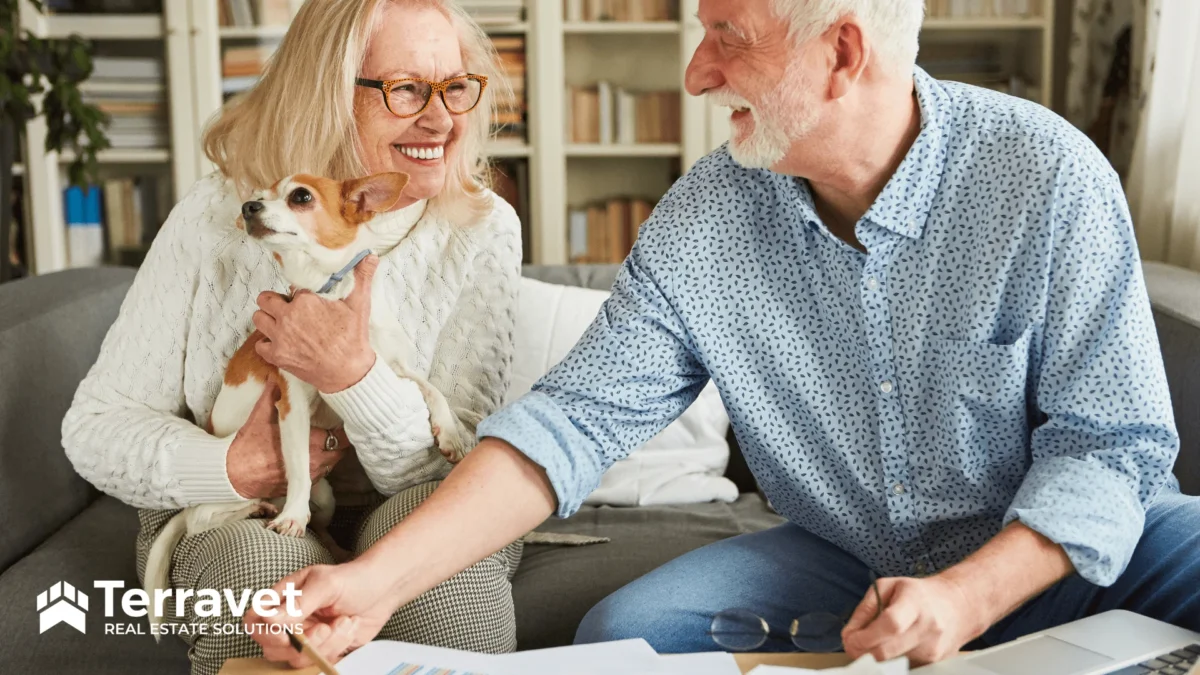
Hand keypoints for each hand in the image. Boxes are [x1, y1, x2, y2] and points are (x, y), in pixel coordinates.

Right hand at [225, 378, 351, 498]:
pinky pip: (317, 476)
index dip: (342, 429)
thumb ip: (271, 395)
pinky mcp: (299, 486)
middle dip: (338, 442)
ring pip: (330, 465)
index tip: (339, 420)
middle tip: (332, 431)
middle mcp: (314, 463)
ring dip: (329, 455)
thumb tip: (276, 377)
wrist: (231, 475)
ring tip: (322, 443)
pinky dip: (317, 467)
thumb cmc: (247, 446)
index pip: (340, 437)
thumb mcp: (260, 416)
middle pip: (339, 452)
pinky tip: (309, 458)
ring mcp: (307, 477)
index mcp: (311, 444)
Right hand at [246, 559, 399, 667]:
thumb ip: (298, 603)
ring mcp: (307, 636)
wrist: (384, 589)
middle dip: (303, 643)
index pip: (255, 620)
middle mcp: (291, 620)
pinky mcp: (323, 649)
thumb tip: (268, 618)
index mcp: (284, 598)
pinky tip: (350, 626)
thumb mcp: (326, 584)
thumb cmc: (353, 579)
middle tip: (325, 628)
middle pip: (273, 647)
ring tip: (345, 621)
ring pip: (298, 658)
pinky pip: (319, 661)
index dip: (264, 632)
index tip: (286, 635)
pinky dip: (337, 647)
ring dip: (326, 643)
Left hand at [253, 255, 379, 393]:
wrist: (348, 372)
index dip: (298, 294)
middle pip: (265, 299)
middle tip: (287, 309)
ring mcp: (280, 337)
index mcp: (305, 301)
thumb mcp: (360, 305)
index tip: (306, 300)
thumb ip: (361, 278)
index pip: (290, 288)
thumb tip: (370, 256)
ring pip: (258, 318)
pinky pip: (260, 345)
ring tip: (282, 324)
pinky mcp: (277, 355)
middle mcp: (288, 317)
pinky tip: (281, 343)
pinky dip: (268, 344)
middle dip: (274, 302)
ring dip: (267, 320)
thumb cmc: (353, 338)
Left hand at [841, 574, 985, 665]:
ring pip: (893, 663)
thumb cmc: (918, 594)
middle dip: (863, 651)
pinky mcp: (936, 664)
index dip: (866, 637)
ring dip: (878, 655)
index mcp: (915, 603)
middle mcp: (928, 629)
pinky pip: (904, 667)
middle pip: (888, 652)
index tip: (850, 639)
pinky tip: (895, 646)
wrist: (957, 605)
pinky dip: (893, 660)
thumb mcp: (887, 587)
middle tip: (854, 644)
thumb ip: (864, 609)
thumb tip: (848, 636)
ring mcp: (934, 650)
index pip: (890, 625)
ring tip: (878, 640)